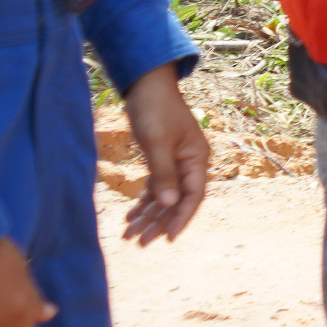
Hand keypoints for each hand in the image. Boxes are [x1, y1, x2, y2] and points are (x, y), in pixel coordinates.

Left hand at [121, 63, 208, 246]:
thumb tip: (170, 205)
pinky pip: (155, 186)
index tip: (168, 238)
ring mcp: (176, 161)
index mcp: (196, 158)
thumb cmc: (154, 110)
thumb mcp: (157, 143)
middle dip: (158, 222)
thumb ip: (164, 174)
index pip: (194, 196)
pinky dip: (143, 201)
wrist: (146, 84)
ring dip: (149, 215)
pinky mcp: (161, 158)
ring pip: (164, 196)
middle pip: (177, 200)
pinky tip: (130, 215)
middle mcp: (189, 163)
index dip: (182, 218)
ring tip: (130, 234)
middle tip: (140, 242)